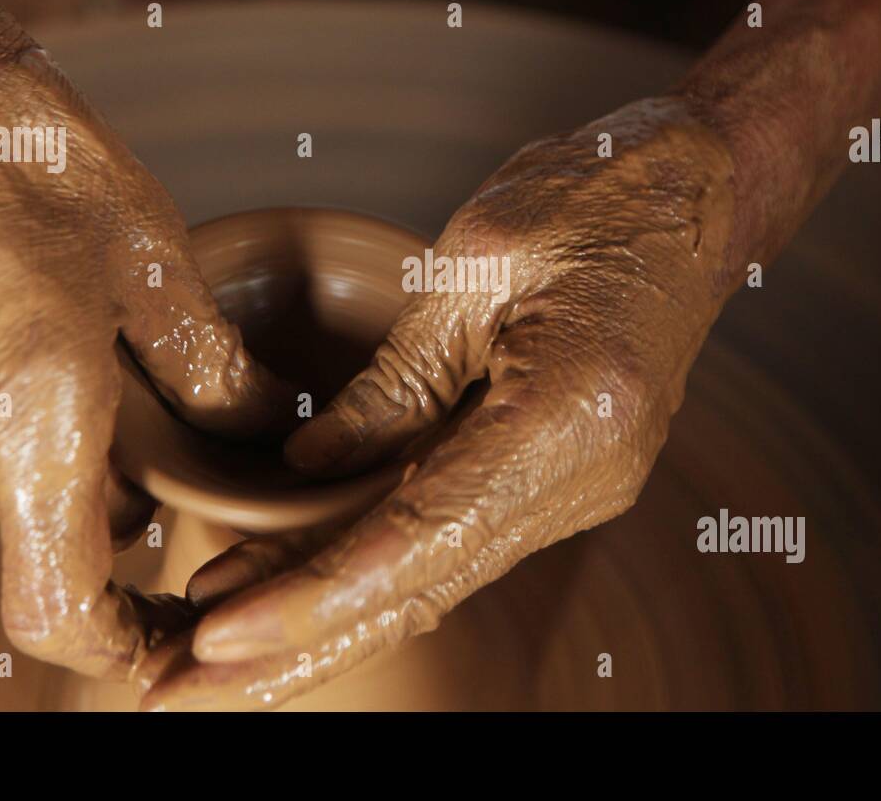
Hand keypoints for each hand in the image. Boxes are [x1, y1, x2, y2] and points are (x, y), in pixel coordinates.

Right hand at [0, 42, 286, 678]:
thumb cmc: (16, 142)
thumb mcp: (150, 250)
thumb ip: (209, 369)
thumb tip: (261, 431)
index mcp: (34, 415)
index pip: (63, 612)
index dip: (124, 649)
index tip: (172, 633)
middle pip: (54, 539)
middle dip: (118, 500)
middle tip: (158, 419)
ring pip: (7, 492)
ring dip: (61, 453)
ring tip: (88, 351)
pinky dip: (5, 425)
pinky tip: (24, 337)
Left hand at [137, 96, 735, 708]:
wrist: (696, 190)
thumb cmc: (594, 197)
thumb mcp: (474, 266)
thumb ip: (395, 383)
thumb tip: (311, 472)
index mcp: (570, 415)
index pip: (420, 537)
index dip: (314, 597)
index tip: (216, 635)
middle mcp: (585, 478)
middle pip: (423, 588)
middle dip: (300, 647)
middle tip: (184, 690)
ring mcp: (580, 487)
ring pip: (434, 578)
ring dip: (326, 622)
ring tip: (213, 654)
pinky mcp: (560, 476)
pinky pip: (454, 539)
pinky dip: (373, 571)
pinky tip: (298, 590)